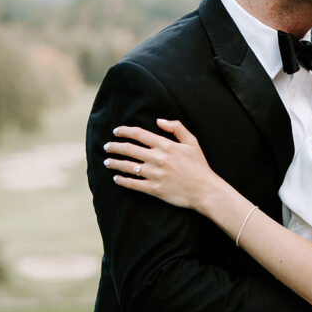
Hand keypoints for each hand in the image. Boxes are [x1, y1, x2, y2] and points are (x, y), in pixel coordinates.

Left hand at [104, 119, 219, 209]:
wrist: (205, 190)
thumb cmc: (199, 166)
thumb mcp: (192, 142)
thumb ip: (177, 127)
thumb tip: (159, 121)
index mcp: (166, 145)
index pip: (139, 134)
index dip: (124, 131)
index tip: (116, 131)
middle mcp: (157, 158)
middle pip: (128, 149)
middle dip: (114, 147)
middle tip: (106, 147)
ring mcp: (154, 174)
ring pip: (127, 166)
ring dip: (114, 163)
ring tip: (107, 162)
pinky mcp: (154, 189)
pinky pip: (133, 184)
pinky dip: (122, 181)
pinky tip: (116, 178)